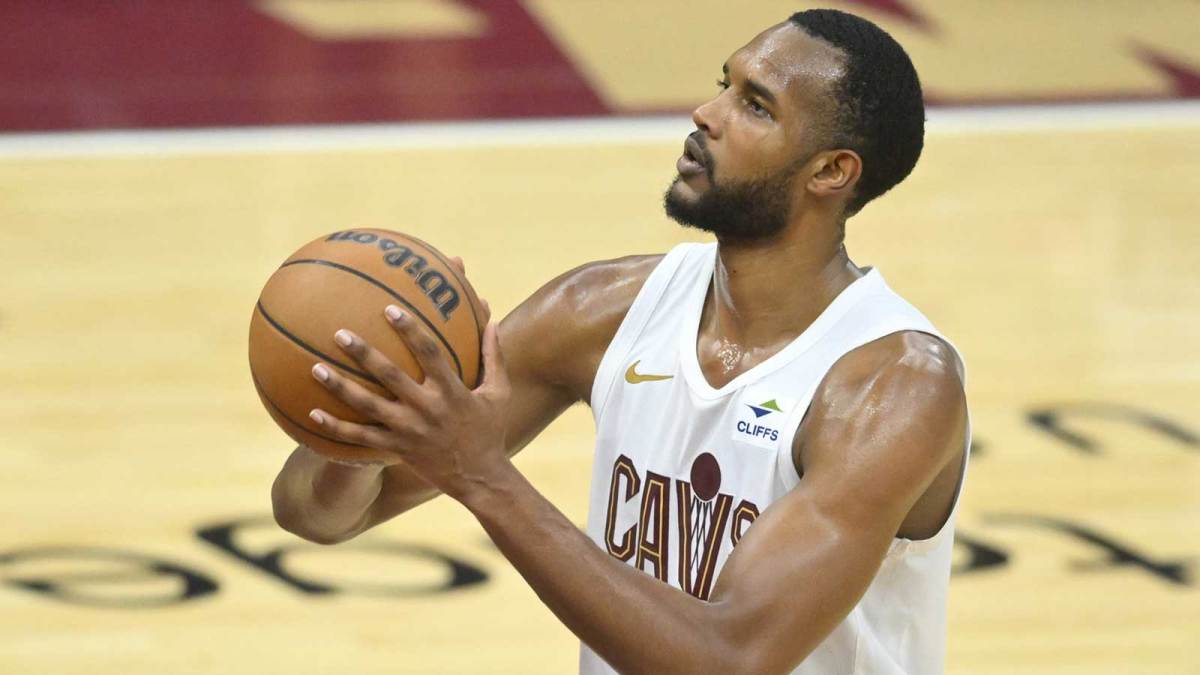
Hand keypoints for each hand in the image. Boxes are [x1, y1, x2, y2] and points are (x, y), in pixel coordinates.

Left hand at [305, 255, 490, 470]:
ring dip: (340, 387)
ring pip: (367, 407)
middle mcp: (427, 409)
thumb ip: (494, 355)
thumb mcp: (499, 392)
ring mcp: (409, 430)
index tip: (390, 309)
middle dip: (364, 353)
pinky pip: (360, 438)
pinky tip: (312, 414)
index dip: (410, 330)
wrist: (480, 477)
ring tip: (315, 368)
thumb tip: (491, 318)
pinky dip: (335, 427)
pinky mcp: (396, 448)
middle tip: (340, 333)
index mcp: (452, 391)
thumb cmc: (490, 429)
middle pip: (390, 376)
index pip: (429, 353)